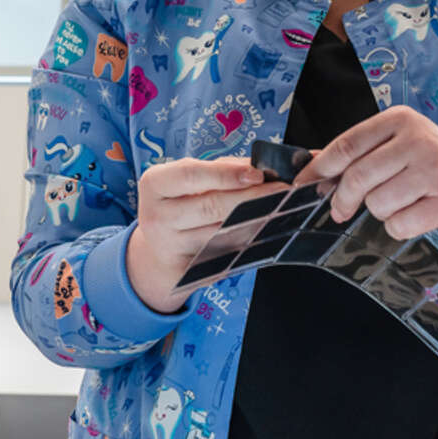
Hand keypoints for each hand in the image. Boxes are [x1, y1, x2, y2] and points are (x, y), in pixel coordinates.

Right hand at [126, 157, 279, 311]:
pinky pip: (225, 255)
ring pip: (223, 233)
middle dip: (252, 197)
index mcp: (155, 184)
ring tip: (280, 209)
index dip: (227, 174)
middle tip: (282, 190)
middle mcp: (156, 216)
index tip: (257, 173)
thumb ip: (223, 169)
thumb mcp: (190, 181)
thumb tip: (260, 166)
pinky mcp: (185, 272)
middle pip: (212, 205)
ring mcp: (169, 247)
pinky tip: (266, 232)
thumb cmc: (181, 205)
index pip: (191, 174)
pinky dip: (248, 243)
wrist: (159, 253)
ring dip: (256, 220)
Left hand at [297, 106, 437, 241]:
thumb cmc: (428, 164)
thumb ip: (356, 153)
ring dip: (380, 212)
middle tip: (342, 209)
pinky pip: (398, 224)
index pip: (346, 145)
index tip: (303, 186)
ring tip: (400, 202)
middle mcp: (419, 139)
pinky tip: (416, 214)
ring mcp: (435, 169)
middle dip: (343, 200)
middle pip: (357, 177)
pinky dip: (400, 227)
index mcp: (401, 119)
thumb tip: (310, 166)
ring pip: (376, 204)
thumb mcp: (395, 146)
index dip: (319, 170)